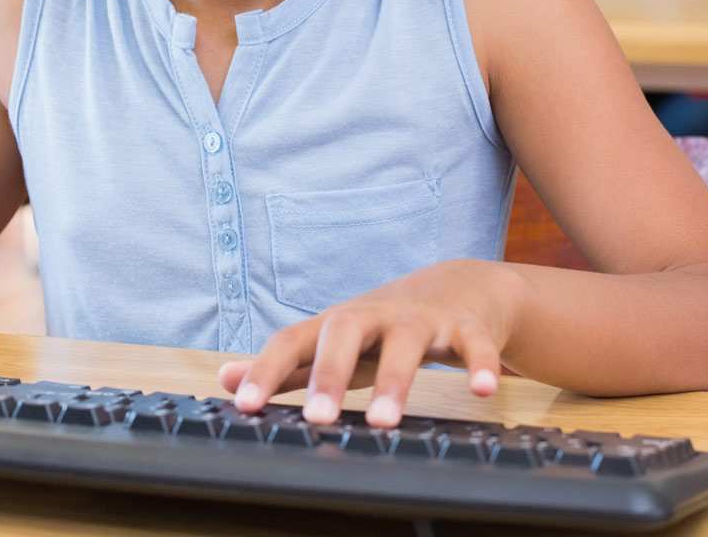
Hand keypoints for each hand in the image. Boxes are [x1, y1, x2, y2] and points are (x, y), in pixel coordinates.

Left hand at [216, 260, 513, 429]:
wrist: (459, 287)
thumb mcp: (333, 342)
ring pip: (407, 344)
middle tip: (317, 418)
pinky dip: (480, 365)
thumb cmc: (383, 327)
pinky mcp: (466, 327)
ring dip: (396, 382)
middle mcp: (375, 316)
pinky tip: (483, 391)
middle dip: (329, 375)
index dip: (266, 371)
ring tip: (384, 421)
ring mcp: (421, 320)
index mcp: (336, 325)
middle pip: (345, 332)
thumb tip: (223, 378)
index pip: (291, 342)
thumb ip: (286, 364)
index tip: (245, 406)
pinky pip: (473, 345)